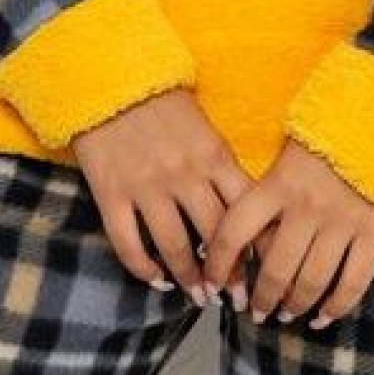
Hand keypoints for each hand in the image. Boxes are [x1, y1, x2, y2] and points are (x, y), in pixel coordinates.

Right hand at [71, 88, 262, 303]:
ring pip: (175, 247)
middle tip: (234, 297)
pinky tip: (155, 278)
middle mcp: (183, 175)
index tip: (265, 271)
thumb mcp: (204, 129)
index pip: (246, 212)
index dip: (258, 248)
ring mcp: (145, 186)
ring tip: (198, 296)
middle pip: (215, 238)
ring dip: (189, 278)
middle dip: (228, 275)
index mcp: (213, 156)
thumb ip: (221, 168)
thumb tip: (244, 212)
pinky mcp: (111, 193)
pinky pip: (128, 242)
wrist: (108, 76)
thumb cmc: (162, 101)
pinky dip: (143, 267)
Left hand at [199, 138, 373, 329]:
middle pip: (274, 270)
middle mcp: (306, 207)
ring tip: (286, 314)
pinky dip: (337, 307)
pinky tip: (324, 317)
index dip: (216, 265)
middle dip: (261, 299)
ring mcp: (342, 222)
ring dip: (294, 306)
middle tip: (256, 311)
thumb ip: (267, 192)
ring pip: (311, 282)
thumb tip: (240, 237)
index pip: (233, 233)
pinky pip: (353, 282)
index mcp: (277, 184)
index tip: (210, 283)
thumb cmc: (329, 136)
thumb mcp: (287, 154)